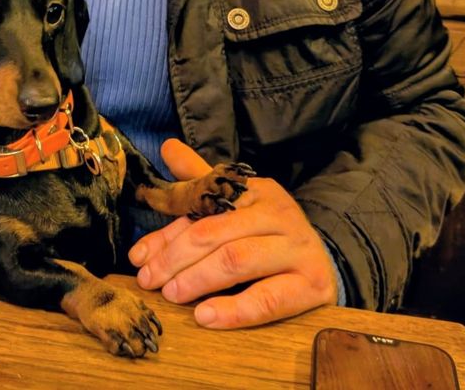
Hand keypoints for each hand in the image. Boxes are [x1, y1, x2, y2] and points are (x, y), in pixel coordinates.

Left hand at [128, 138, 337, 328]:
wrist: (327, 264)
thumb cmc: (268, 233)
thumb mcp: (236, 204)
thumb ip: (200, 181)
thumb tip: (167, 147)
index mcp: (257, 191)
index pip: (203, 209)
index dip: (167, 233)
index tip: (138, 256)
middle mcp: (279, 214)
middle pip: (217, 233)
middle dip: (176, 257)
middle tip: (149, 280)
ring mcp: (297, 249)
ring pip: (238, 261)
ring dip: (198, 279)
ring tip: (172, 295)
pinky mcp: (312, 285)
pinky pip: (269, 299)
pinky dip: (234, 310)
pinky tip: (206, 316)